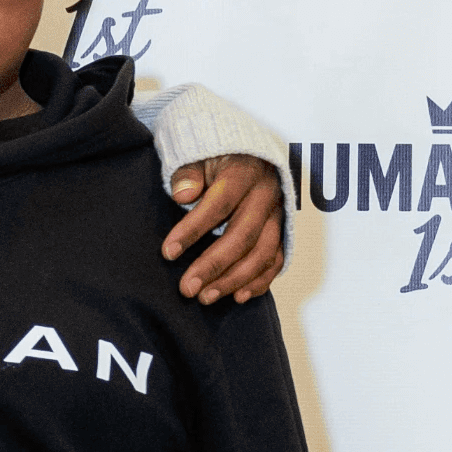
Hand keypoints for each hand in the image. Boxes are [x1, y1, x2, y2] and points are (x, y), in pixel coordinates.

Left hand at [162, 153, 286, 302]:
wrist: (248, 154)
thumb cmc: (215, 158)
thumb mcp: (197, 155)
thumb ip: (187, 172)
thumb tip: (183, 194)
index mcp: (245, 172)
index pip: (219, 203)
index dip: (193, 229)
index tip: (168, 253)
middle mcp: (268, 194)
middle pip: (243, 236)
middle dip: (214, 265)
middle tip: (187, 288)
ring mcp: (279, 215)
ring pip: (263, 253)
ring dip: (235, 280)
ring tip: (205, 297)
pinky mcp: (283, 231)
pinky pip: (276, 260)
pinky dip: (259, 281)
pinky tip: (237, 296)